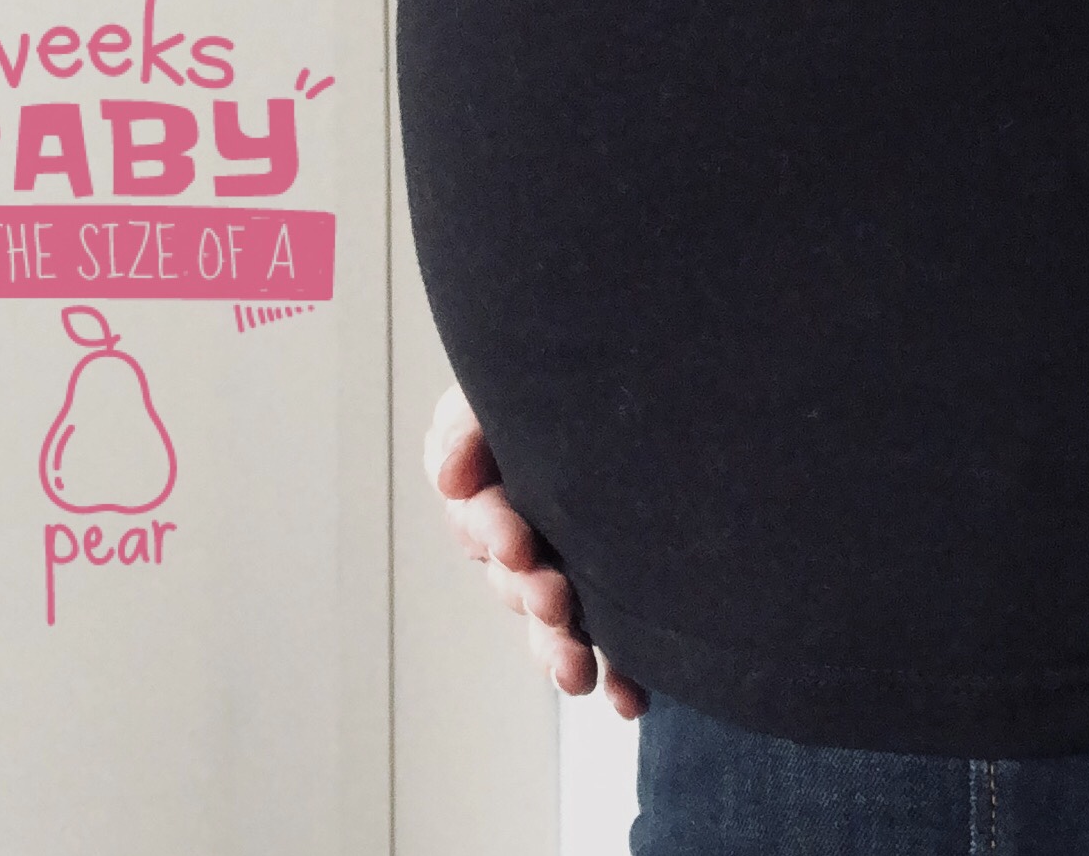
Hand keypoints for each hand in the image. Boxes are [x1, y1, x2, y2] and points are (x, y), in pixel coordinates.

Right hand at [423, 381, 648, 719]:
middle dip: (530, 594)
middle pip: (512, 578)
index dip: (492, 531)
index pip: (478, 514)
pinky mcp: (609, 601)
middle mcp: (523, 537)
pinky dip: (615, 676)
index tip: (517, 543)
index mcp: (492, 488)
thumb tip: (450, 479)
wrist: (638, 388)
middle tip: (556, 600)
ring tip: (577, 673)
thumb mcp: (497, 392)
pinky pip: (608, 645)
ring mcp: (565, 572)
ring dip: (558, 650)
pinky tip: (628, 700)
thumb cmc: (559, 388)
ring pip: (552, 623)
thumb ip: (469, 429)